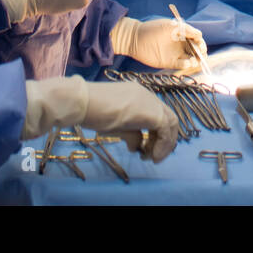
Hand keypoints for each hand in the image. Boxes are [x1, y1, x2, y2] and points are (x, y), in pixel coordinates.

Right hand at [21, 77, 178, 161]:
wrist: (82, 102)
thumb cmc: (92, 111)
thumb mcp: (115, 125)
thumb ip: (130, 133)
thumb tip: (137, 146)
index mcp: (138, 95)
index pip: (156, 114)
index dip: (155, 134)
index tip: (146, 149)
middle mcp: (147, 96)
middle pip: (166, 118)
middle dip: (162, 140)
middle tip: (152, 155)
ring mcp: (151, 102)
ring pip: (170, 123)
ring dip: (164, 144)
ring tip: (151, 158)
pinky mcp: (152, 113)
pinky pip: (166, 130)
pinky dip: (163, 145)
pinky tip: (152, 156)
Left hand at [110, 15, 207, 70]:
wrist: (136, 39)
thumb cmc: (153, 28)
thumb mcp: (171, 25)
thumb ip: (186, 29)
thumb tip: (199, 34)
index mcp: (181, 35)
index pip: (196, 40)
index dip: (200, 43)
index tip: (201, 45)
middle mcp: (180, 45)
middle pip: (195, 51)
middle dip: (201, 53)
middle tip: (201, 55)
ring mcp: (175, 54)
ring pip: (190, 59)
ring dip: (195, 60)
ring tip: (196, 60)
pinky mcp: (169, 62)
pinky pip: (181, 65)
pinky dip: (186, 65)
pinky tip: (187, 62)